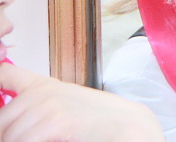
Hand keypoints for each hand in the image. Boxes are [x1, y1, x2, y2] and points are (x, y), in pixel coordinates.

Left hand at [0, 63, 163, 141]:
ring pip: (8, 136)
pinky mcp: (55, 122)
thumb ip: (39, 108)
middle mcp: (40, 92)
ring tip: (43, 140)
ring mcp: (47, 106)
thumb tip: (11, 123)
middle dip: (7, 136)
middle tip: (27, 139)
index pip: (5, 75)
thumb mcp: (64, 106)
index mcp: (42, 85)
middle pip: (0, 122)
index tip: (1, 94)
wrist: (127, 126)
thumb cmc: (97, 120)